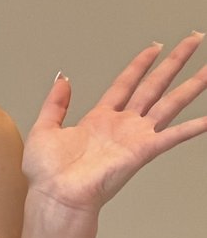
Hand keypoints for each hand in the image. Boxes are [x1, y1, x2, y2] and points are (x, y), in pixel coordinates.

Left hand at [22, 35, 206, 214]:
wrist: (55, 196)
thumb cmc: (48, 173)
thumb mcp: (44, 129)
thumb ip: (55, 103)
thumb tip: (62, 79)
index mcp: (99, 118)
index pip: (126, 83)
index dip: (140, 64)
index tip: (155, 47)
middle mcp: (122, 125)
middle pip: (155, 85)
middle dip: (175, 62)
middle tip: (193, 41)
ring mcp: (135, 136)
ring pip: (171, 103)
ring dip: (192, 85)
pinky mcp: (142, 150)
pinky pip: (173, 136)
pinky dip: (193, 127)